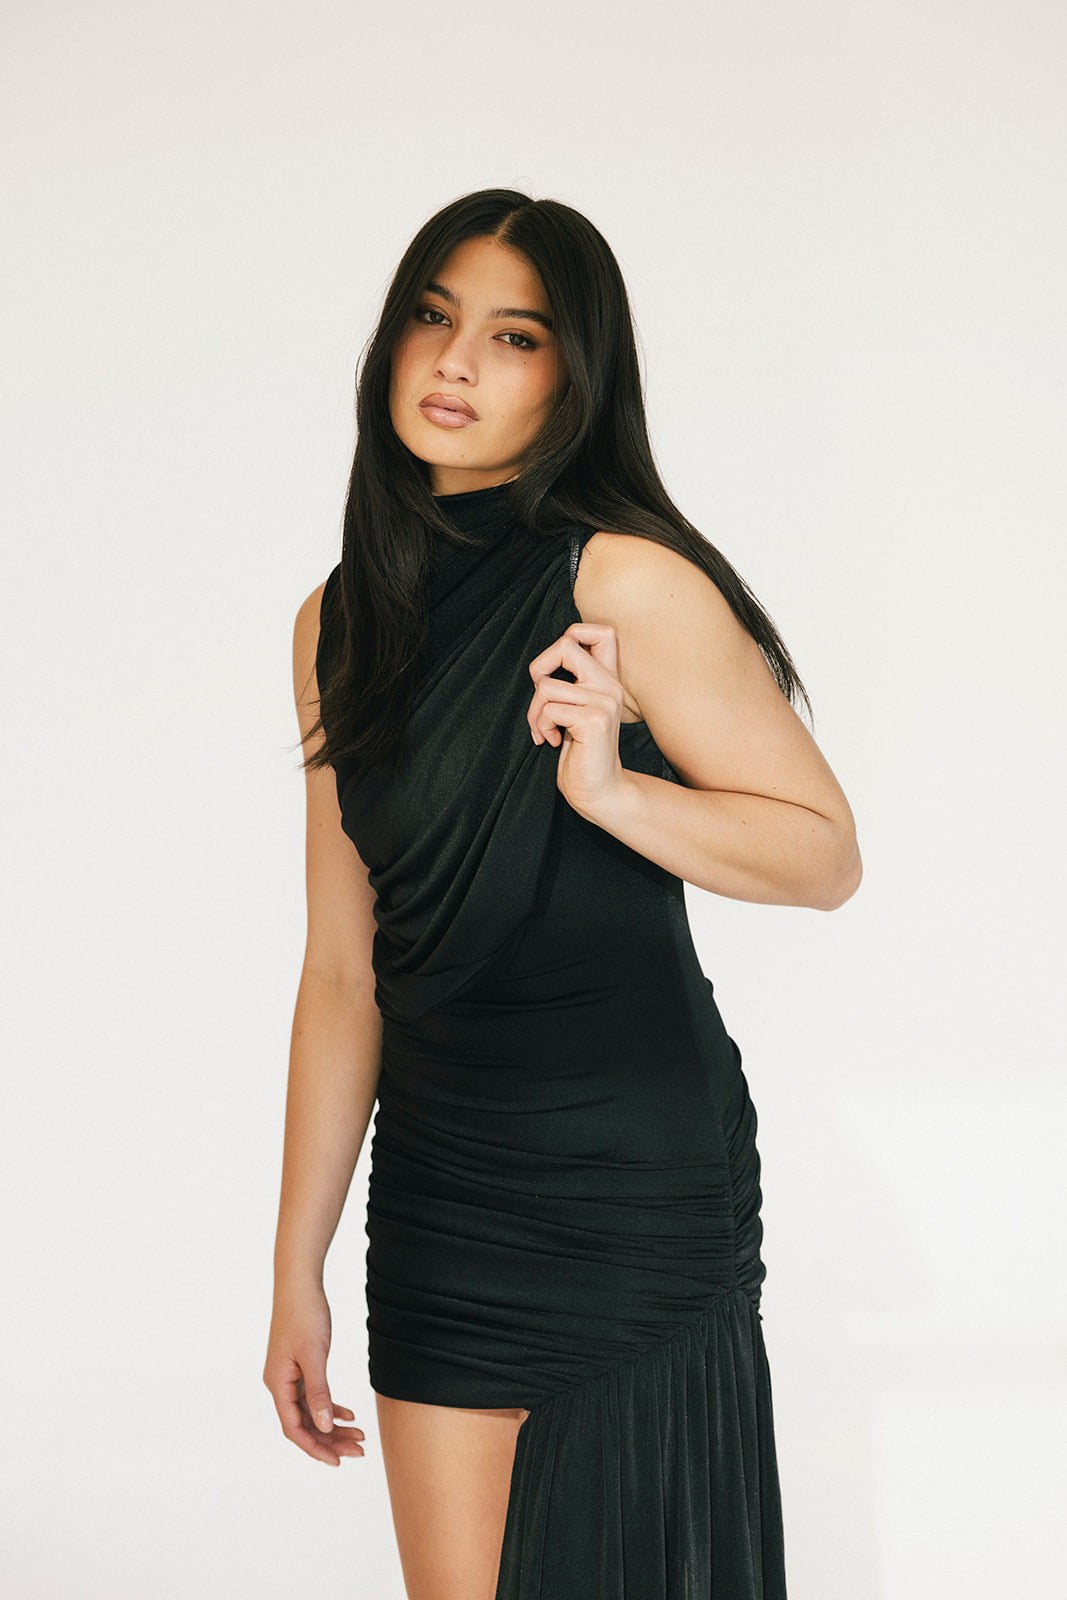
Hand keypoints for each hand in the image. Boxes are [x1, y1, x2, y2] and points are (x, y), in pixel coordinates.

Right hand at [263, 1283, 365, 1466]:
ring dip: (333, 1426)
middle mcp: (280, 1384)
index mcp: (277, 1384)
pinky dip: (331, 1406)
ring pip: (311, 1412)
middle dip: (330, 1440)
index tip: (338, 1461)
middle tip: (359, 1450)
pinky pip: (314, 1396)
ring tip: (360, 1436)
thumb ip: (319, 1392)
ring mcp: (289, 1376)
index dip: (315, 1448)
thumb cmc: (304, 1315)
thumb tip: (325, 1428)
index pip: (294, 1429)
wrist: (300, 1284)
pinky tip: (350, 1414)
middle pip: (304, 1424)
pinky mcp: (299, 1366)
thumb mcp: (314, 1355)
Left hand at [527, 622, 627, 816]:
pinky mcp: (594, 721)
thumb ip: (571, 684)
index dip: (572, 636)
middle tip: (541, 696)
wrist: (598, 791)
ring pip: (547, 685)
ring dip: (534, 711)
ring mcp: (605, 702)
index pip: (602, 631)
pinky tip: (552, 741)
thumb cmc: (581, 752)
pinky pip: (549, 709)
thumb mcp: (575, 710)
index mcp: (608, 680)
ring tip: (544, 729)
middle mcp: (611, 686)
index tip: (557, 668)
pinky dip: (541, 726)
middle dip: (540, 668)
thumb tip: (543, 664)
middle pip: (566, 645)